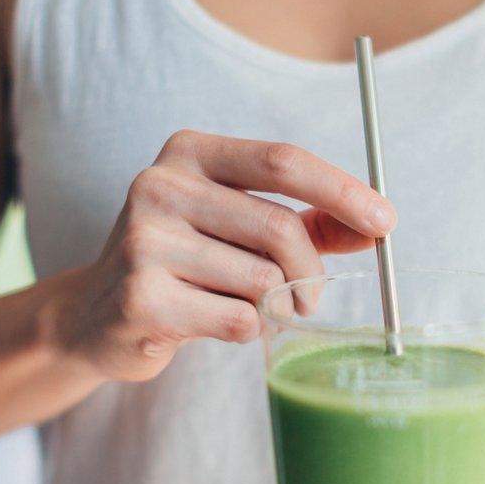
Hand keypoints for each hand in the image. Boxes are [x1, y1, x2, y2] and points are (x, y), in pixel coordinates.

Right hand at [51, 129, 395, 381]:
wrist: (98, 315)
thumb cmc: (187, 264)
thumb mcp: (243, 228)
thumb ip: (310, 222)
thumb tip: (377, 227)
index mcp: (189, 153)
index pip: (282, 160)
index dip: (342, 190)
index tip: (386, 221)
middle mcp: (159, 185)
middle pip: (279, 227)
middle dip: (312, 272)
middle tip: (313, 299)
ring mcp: (143, 241)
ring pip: (262, 280)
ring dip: (276, 307)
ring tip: (251, 310)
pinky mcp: (141, 298)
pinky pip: (236, 320)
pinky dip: (247, 331)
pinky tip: (217, 324)